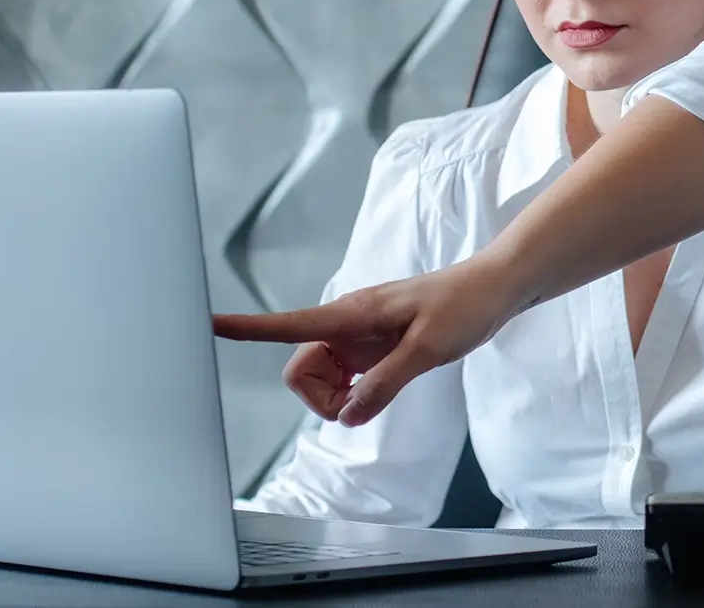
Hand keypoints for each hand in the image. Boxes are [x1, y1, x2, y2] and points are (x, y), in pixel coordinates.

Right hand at [213, 257, 522, 426]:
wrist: (495, 288)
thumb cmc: (465, 305)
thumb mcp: (429, 348)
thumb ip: (386, 381)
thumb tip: (347, 415)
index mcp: (351, 314)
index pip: (287, 324)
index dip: (246, 329)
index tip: (207, 324)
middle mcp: (346, 326)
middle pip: (299, 371)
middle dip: (321, 397)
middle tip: (365, 400)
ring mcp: (358, 339)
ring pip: (320, 381)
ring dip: (341, 398)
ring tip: (387, 386)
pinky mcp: (372, 349)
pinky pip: (344, 381)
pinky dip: (356, 394)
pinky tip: (386, 385)